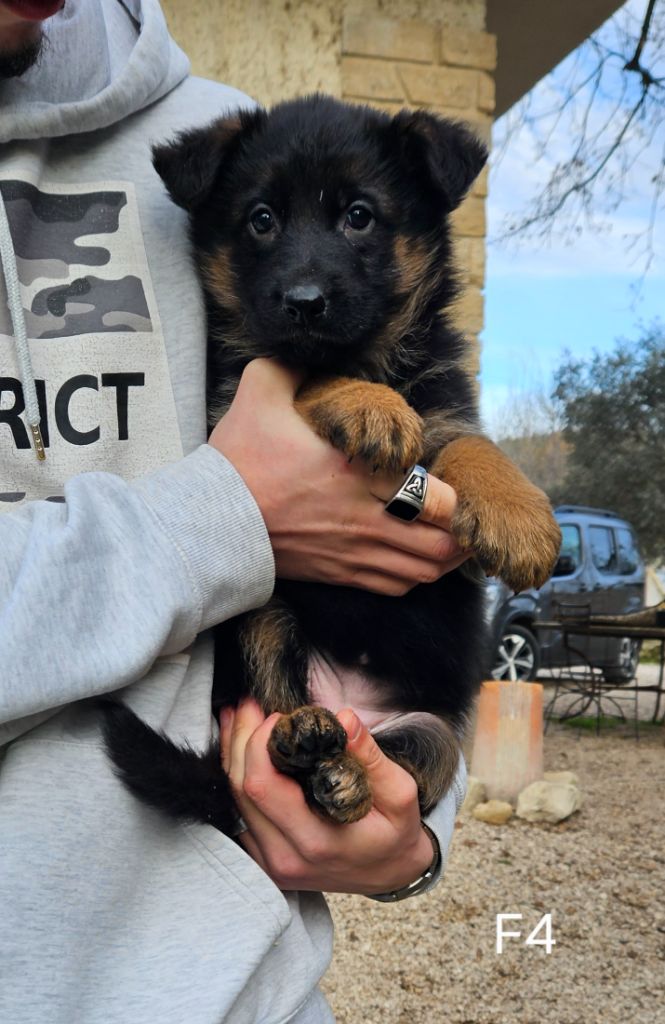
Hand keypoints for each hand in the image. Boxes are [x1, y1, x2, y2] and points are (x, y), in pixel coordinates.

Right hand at [209, 359, 468, 595]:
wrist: (209, 524)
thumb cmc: (237, 461)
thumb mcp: (260, 392)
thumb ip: (292, 365)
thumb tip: (312, 351)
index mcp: (355, 472)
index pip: (435, 497)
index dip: (459, 496)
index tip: (456, 480)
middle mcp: (364, 519)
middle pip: (442, 543)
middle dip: (465, 533)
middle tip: (471, 515)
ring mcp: (354, 552)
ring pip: (424, 570)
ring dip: (448, 558)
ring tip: (456, 539)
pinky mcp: (340, 574)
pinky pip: (396, 586)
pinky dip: (417, 576)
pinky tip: (420, 559)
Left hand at [220, 699, 435, 894]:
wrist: (390, 873)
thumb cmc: (395, 832)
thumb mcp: (400, 793)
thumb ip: (370, 756)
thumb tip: (344, 718)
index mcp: (316, 841)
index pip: (264, 787)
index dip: (260, 743)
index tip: (279, 717)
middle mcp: (284, 857)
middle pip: (240, 790)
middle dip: (241, 739)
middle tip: (250, 704)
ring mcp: (269, 862)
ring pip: (233, 800)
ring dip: (233, 753)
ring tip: (238, 715)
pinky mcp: (263, 860)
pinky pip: (238, 812)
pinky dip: (236, 775)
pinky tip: (239, 745)